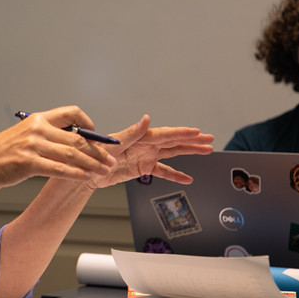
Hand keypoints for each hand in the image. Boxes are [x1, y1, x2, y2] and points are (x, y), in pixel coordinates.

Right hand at [0, 106, 116, 193]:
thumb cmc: (2, 154)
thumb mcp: (24, 136)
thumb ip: (46, 135)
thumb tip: (74, 141)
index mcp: (37, 119)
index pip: (71, 113)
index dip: (88, 123)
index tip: (97, 136)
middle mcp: (36, 129)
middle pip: (77, 137)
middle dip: (97, 150)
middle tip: (110, 159)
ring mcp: (32, 145)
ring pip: (72, 153)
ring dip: (92, 163)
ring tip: (104, 170)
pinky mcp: (28, 163)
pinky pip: (59, 169)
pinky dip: (76, 174)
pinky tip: (85, 177)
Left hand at [85, 115, 213, 189]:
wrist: (89, 171)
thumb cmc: (97, 154)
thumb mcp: (114, 144)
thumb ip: (132, 132)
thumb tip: (145, 119)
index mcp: (141, 137)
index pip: (166, 134)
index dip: (182, 133)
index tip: (197, 132)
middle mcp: (146, 145)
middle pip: (174, 141)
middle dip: (192, 140)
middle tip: (209, 139)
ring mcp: (146, 156)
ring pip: (173, 153)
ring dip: (189, 152)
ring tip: (207, 151)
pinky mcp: (144, 167)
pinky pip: (163, 170)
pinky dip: (175, 174)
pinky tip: (187, 178)